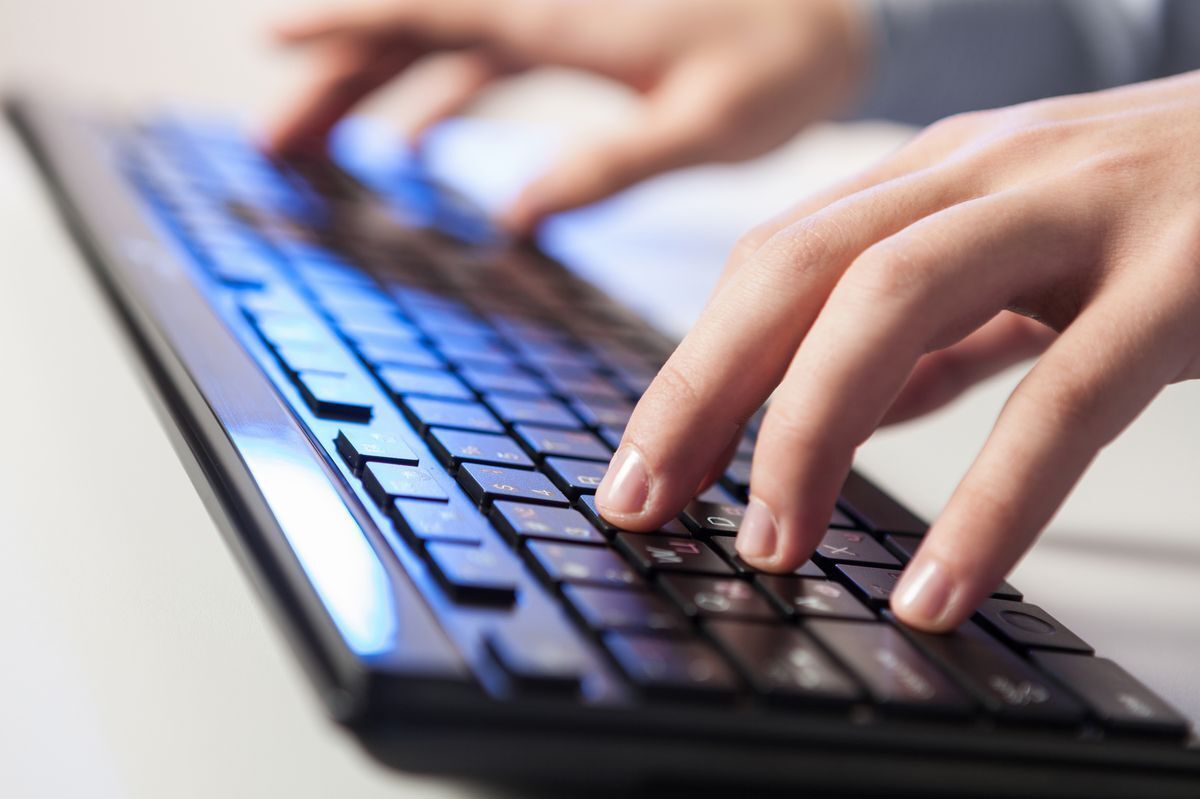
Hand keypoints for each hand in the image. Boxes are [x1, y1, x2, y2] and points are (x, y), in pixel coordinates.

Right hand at [264, 0, 867, 230]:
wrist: (839, 18)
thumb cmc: (783, 59)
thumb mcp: (702, 124)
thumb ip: (608, 164)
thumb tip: (515, 216)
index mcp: (561, 15)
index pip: (428, 10)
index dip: (345, 23)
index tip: (272, 39)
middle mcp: (544, 3)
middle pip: (412, 28)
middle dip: (336, 75)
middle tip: (275, 139)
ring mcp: (556, 16)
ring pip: (438, 45)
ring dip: (376, 90)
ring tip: (319, 144)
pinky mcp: (576, 35)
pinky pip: (483, 61)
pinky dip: (441, 96)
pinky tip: (420, 144)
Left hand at [595, 72, 1199, 631]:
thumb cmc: (1176, 203)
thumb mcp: (1028, 254)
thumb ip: (940, 329)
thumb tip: (852, 406)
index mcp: (938, 176)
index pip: (770, 266)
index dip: (687, 369)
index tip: (636, 469)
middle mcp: (985, 175)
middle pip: (793, 273)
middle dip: (700, 397)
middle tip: (646, 508)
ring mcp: (1082, 210)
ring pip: (891, 302)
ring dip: (807, 433)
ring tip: (771, 547)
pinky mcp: (1184, 276)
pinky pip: (1061, 393)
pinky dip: (988, 499)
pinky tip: (939, 583)